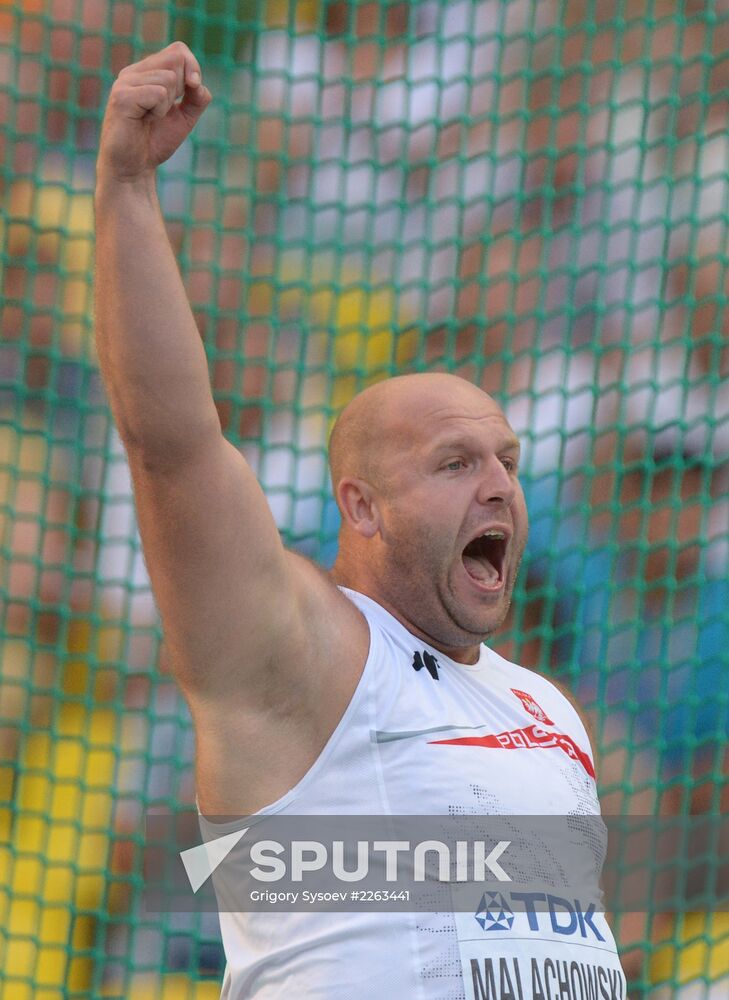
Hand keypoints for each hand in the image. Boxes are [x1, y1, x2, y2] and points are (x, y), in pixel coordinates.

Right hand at [97, 41, 211, 182]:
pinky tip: (145, 120)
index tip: (193, 89)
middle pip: (176, 59)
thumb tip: (199, 84)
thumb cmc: (155, 142)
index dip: (193, 67)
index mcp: (146, 72)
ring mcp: (125, 82)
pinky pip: (158, 93)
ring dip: (168, 106)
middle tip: (164, 111)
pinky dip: (159, 111)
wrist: (133, 169)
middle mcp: (133, 72)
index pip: (178, 50)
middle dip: (183, 88)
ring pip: (169, 79)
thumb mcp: (183, 118)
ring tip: (151, 118)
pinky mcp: (122, 97)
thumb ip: (196, 99)